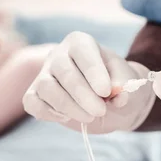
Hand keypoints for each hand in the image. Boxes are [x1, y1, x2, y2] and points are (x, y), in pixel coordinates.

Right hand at [23, 31, 155, 133]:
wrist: (110, 101)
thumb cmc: (118, 85)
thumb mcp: (129, 82)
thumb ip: (125, 85)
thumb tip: (118, 95)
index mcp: (80, 43)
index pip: (81, 50)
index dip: (93, 71)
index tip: (106, 91)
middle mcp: (59, 55)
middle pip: (62, 71)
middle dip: (82, 95)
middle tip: (100, 111)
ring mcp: (44, 75)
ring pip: (45, 87)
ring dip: (68, 106)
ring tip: (89, 117)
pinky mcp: (37, 95)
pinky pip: (31, 102)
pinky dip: (47, 112)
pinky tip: (66, 117)